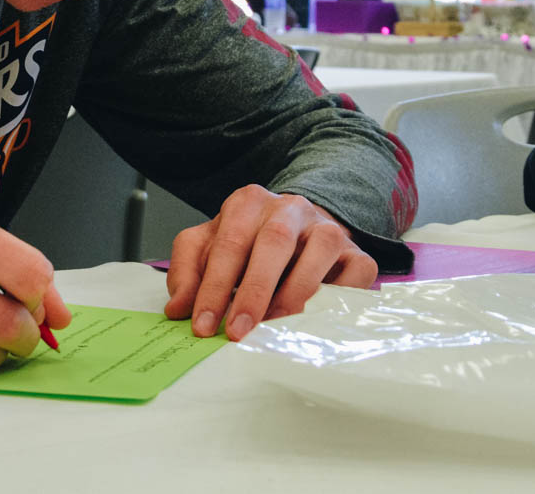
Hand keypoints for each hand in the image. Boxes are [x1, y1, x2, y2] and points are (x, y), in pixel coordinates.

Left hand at [164, 185, 376, 341]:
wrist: (300, 231)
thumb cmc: (250, 245)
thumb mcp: (210, 249)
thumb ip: (189, 272)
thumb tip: (178, 308)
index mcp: (247, 203)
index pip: (228, 243)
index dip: (213, 287)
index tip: (202, 324)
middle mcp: (288, 208)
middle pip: (273, 242)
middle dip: (253, 291)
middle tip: (236, 331)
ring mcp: (326, 227)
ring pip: (319, 249)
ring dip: (295, 291)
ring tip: (274, 325)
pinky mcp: (355, 251)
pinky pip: (357, 270)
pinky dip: (341, 292)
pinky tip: (318, 316)